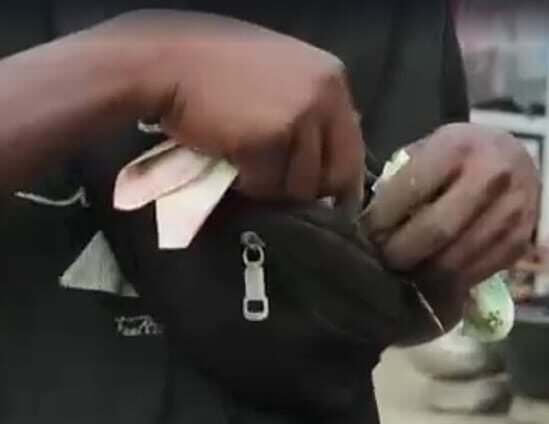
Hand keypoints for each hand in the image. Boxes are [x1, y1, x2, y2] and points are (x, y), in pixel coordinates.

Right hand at [100, 10, 363, 206]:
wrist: (168, 65)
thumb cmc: (216, 72)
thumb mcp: (278, 81)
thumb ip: (307, 113)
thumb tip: (322, 160)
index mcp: (331, 79)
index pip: (352, 149)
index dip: (340, 181)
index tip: (332, 204)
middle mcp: (325, 95)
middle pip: (333, 174)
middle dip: (303, 189)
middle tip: (272, 180)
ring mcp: (300, 115)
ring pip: (299, 185)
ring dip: (269, 184)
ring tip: (243, 158)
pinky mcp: (271, 137)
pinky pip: (266, 184)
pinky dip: (245, 182)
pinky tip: (228, 155)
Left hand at [366, 123, 538, 293]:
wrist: (511, 158)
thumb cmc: (454, 156)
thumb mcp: (426, 150)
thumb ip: (399, 180)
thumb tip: (365, 226)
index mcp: (457, 147)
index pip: (410, 192)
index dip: (380, 220)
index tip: (363, 234)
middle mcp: (491, 176)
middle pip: (435, 231)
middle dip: (398, 252)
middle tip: (379, 259)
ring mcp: (511, 212)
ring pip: (454, 261)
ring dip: (418, 275)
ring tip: (397, 273)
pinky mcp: (519, 243)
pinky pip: (474, 275)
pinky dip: (444, 285)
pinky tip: (425, 281)